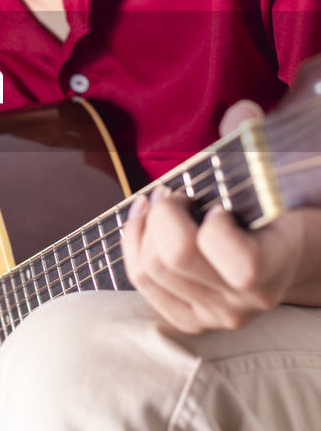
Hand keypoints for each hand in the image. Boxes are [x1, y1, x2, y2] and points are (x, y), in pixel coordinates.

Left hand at [121, 100, 320, 333]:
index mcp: (276, 269)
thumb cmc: (284, 207)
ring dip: (143, 227)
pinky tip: (145, 221)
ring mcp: (214, 317)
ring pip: (149, 272)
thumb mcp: (283, 174)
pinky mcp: (188, 319)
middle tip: (174, 193)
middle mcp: (244, 303)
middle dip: (165, 214)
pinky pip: (141, 283)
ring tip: (158, 203)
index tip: (219, 204)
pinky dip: (134, 246)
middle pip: (175, 259)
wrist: (296, 257)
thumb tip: (241, 112)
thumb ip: (260, 143)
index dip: (217, 227)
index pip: (239, 265)